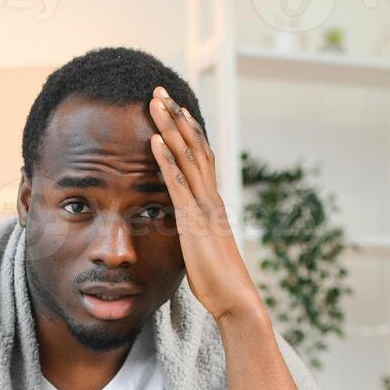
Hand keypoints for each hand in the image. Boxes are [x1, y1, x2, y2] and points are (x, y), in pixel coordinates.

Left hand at [147, 86, 265, 322]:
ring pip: (188, 157)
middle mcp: (210, 197)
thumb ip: (193, 229)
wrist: (235, 298)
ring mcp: (204, 206)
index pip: (200, 156)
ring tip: (155, 103)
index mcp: (211, 202)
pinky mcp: (194, 221)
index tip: (173, 108)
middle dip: (177, 116)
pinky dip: (167, 160)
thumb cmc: (218, 280)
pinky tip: (155, 141)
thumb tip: (183, 224)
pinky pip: (179, 184)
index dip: (186, 130)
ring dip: (170, 127)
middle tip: (160, 91)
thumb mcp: (202, 246)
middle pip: (195, 146)